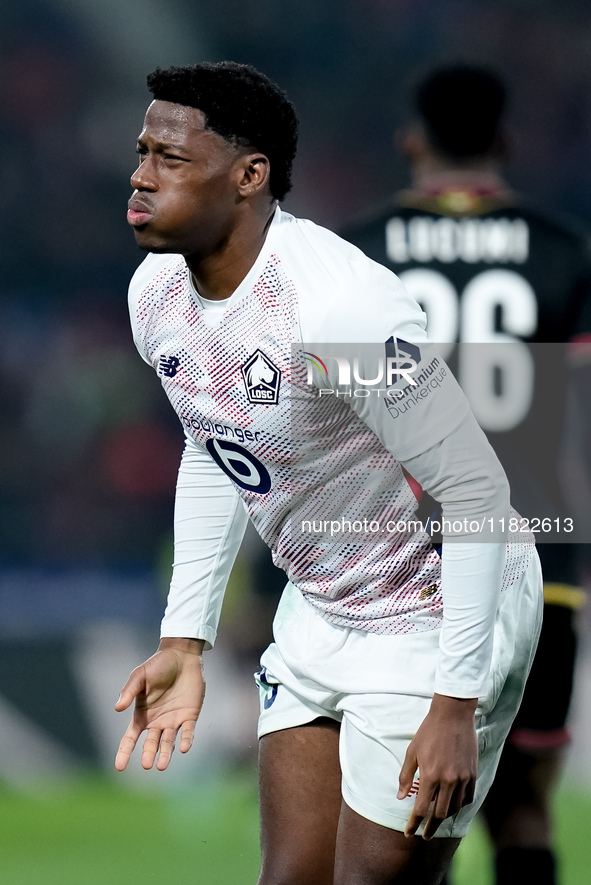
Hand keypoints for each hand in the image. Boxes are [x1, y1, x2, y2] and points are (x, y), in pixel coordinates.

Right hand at [114, 637, 205, 771]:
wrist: (182, 655)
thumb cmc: (158, 665)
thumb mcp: (140, 675)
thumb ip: (129, 691)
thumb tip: (117, 708)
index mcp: (142, 715)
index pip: (130, 738)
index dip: (124, 752)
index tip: (119, 767)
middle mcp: (157, 722)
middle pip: (151, 743)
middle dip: (149, 754)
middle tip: (147, 765)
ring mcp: (174, 720)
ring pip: (169, 742)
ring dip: (166, 753)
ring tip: (162, 765)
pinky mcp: (190, 715)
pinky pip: (187, 732)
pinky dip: (186, 740)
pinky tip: (183, 748)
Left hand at [397, 693, 477, 839]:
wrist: (453, 715)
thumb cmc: (429, 731)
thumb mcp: (412, 751)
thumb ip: (406, 776)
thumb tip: (400, 796)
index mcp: (430, 775)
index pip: (421, 809)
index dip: (414, 824)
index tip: (409, 833)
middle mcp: (448, 780)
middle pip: (440, 814)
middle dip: (431, 827)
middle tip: (425, 834)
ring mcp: (462, 778)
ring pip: (455, 808)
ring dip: (445, 817)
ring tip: (437, 820)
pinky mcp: (472, 774)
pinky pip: (468, 798)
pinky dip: (460, 805)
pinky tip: (453, 805)